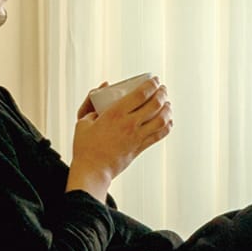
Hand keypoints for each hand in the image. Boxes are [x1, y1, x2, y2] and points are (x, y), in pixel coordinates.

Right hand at [66, 77, 172, 199]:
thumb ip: (92, 102)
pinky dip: (167, 126)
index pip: (141, 94)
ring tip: (167, 103)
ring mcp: (137, 136)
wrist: (92, 170)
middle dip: (162, 93)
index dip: (152, 84)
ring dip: (167, 109)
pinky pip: (159, 135)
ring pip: (162, 119)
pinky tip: (168, 121)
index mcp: (115, 114)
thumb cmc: (86, 147)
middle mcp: (129, 123)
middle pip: (155, 104)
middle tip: (163, 89)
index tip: (155, 80)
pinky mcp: (140, 147)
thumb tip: (103, 87)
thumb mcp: (83, 121)